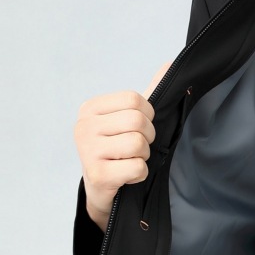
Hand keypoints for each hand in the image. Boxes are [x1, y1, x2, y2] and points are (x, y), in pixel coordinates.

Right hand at [74, 61, 171, 231]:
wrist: (103, 190)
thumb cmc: (120, 150)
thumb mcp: (130, 119)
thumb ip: (150, 93)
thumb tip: (170, 65)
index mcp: (91, 109)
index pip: (136, 100)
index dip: (148, 116)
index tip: (139, 128)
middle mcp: (84, 126)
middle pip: (138, 121)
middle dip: (148, 137)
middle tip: (136, 147)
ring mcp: (88, 151)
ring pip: (139, 144)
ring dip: (144, 156)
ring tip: (130, 160)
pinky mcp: (97, 175)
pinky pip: (138, 167)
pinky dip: (141, 174)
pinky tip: (127, 175)